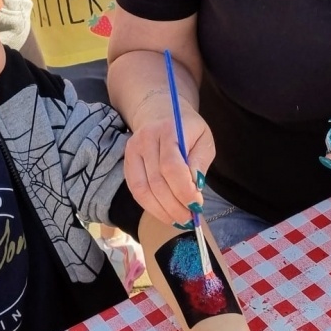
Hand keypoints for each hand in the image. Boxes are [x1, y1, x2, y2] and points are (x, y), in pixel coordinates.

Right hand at [124, 102, 214, 223]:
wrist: (160, 112)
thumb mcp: (204, 139)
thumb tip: (195, 187)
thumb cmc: (187, 129)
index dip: (183, 190)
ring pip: (142, 189)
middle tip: (190, 218)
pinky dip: (149, 206)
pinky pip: (135, 189)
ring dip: (161, 210)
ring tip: (178, 219)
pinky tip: (164, 212)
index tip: (197, 204)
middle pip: (156, 181)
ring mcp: (133, 150)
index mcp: (169, 130)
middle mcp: (146, 139)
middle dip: (175, 205)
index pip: (172, 166)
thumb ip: (200, 161)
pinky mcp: (127, 161)